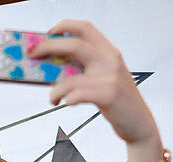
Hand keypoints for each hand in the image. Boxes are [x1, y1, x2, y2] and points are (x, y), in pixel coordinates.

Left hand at [29, 19, 158, 144]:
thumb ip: (85, 69)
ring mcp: (110, 78)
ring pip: (71, 77)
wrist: (140, 124)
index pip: (85, 27)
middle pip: (74, 45)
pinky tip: (66, 103)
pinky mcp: (109, 96)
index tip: (47, 33)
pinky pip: (78, 94)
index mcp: (109, 52)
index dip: (64, 26)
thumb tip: (51, 67)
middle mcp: (110, 60)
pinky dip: (67, 99)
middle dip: (48, 48)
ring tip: (53, 98)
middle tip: (32, 56)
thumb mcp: (104, 79)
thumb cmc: (117, 102)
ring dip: (55, 89)